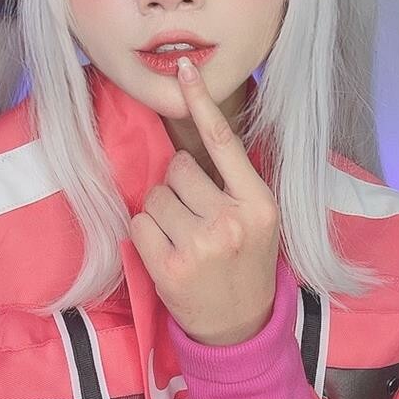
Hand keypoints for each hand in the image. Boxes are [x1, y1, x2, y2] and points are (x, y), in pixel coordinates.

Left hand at [129, 59, 280, 345]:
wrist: (241, 328)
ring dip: (160, 212)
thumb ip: (235, 182)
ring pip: (155, 195)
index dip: (202, 102)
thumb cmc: (246, 264)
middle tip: (194, 217)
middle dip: (178, 187)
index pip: (223, 142)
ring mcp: (200, 246)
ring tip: (182, 238)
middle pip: (178, 169)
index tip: (185, 70)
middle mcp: (231, 220)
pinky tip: (166, 254)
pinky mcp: (170, 268)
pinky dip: (144, 235)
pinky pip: (138, 225)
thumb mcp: (260, 220)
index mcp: (258, 203)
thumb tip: (194, 137)